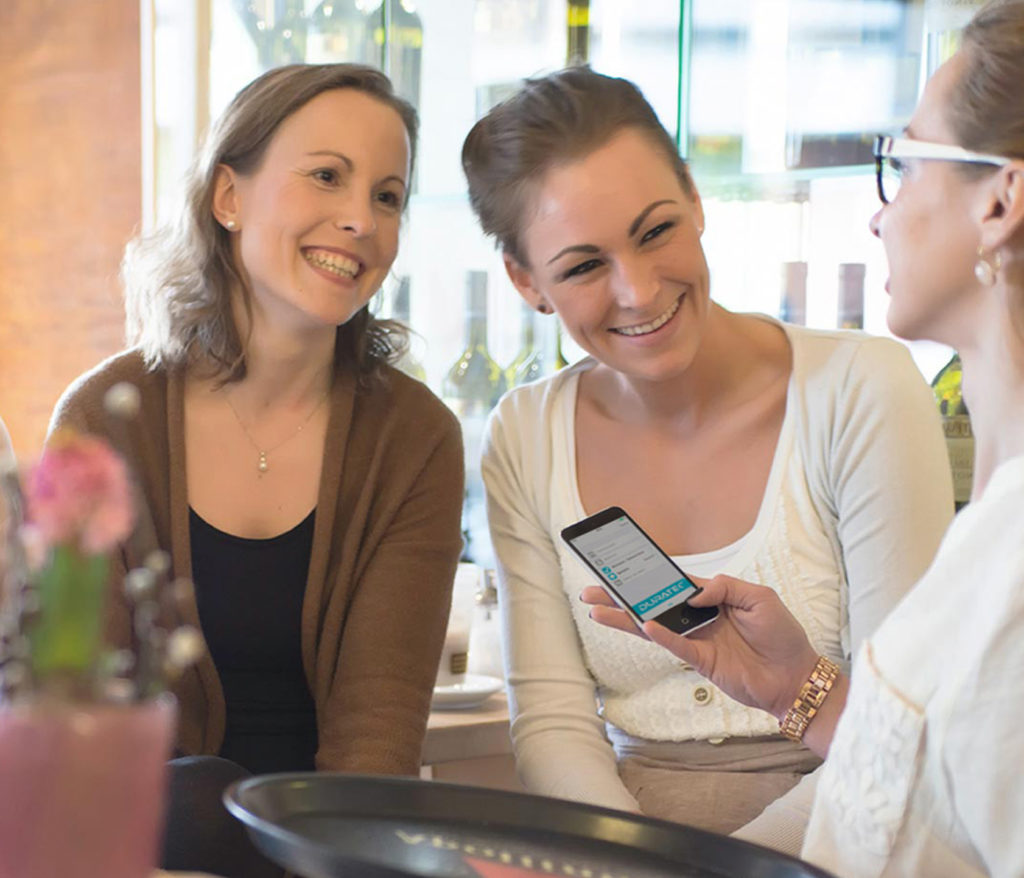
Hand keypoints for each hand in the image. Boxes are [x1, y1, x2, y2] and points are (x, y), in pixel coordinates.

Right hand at [582, 575, 818, 719]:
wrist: (796, 676)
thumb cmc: (782, 635)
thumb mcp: (759, 598)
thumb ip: (724, 588)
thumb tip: (693, 594)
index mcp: (711, 598)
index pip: (673, 583)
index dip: (649, 575)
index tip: (621, 565)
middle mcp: (698, 618)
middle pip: (652, 604)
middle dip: (621, 598)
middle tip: (592, 590)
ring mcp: (697, 639)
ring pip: (653, 627)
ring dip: (626, 619)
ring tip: (598, 611)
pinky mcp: (701, 661)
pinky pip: (676, 646)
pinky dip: (660, 636)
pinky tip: (642, 625)